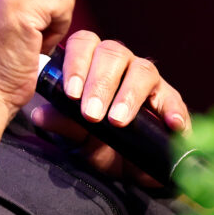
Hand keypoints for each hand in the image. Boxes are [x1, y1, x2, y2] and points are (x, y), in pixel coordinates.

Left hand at [29, 31, 189, 184]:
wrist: (127, 170)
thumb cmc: (96, 143)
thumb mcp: (74, 137)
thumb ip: (60, 123)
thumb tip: (39, 114)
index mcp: (91, 64)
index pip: (82, 44)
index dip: (76, 64)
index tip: (71, 93)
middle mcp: (120, 65)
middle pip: (113, 53)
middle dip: (100, 83)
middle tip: (91, 114)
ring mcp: (147, 80)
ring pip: (143, 69)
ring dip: (129, 95)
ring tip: (118, 120)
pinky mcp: (170, 101)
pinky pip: (174, 99)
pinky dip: (173, 110)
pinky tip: (170, 124)